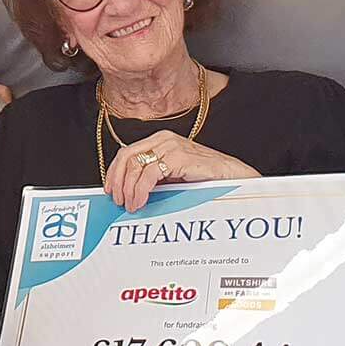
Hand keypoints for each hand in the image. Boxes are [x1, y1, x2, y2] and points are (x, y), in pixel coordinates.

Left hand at [102, 131, 258, 211]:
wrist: (233, 177)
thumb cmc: (206, 178)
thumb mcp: (174, 175)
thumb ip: (155, 177)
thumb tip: (130, 192)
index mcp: (161, 141)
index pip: (127, 152)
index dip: (114, 172)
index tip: (110, 189)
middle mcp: (164, 140)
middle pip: (127, 157)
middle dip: (118, 181)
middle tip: (118, 200)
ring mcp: (171, 146)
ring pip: (135, 166)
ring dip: (129, 189)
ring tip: (131, 205)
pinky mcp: (179, 157)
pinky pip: (149, 174)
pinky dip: (140, 190)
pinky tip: (141, 201)